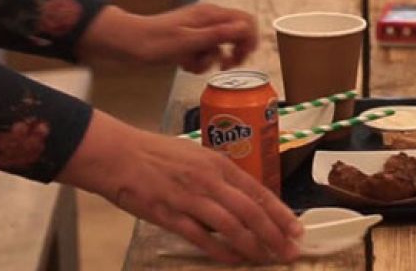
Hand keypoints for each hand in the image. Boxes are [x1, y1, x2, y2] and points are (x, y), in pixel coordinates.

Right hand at [61, 112, 301, 263]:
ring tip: (266, 259)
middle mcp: (210, 180)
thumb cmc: (157, 154)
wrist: (119, 155)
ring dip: (252, 245)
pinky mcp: (170, 215)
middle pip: (251, 211)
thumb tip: (242, 198)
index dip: (280, 213)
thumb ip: (219, 177)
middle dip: (275, 234)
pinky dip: (220, 251)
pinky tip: (233, 260)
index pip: (259, 192)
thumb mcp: (196, 157)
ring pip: (231, 226)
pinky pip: (201, 237)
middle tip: (289, 252)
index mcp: (219, 164)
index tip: (296, 230)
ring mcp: (191, 198)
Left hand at [79, 3, 257, 72]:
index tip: (240, 58)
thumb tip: (245, 28)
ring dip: (212, 59)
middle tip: (225, 66)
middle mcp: (207, 19)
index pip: (245, 21)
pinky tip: (185, 65)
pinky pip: (205, 51)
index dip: (249, 40)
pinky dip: (199, 61)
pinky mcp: (189, 39)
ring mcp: (198, 28)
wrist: (125, 43)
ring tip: (194, 66)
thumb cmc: (154, 42)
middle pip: (237, 33)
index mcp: (210, 15)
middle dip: (234, 52)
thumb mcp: (188, 42)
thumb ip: (218, 35)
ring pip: (220, 45)